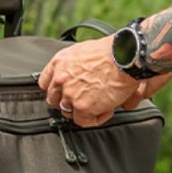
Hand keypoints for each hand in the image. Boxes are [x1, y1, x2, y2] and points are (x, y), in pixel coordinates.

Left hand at [37, 35, 154, 127]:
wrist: (126, 57)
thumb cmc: (112, 51)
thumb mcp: (84, 51)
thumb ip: (74, 66)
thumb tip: (79, 77)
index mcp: (60, 62)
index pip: (45, 82)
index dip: (56, 90)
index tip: (63, 92)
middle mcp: (61, 78)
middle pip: (54, 99)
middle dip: (68, 102)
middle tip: (83, 101)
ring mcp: (70, 94)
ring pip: (68, 112)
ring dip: (82, 110)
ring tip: (99, 104)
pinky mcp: (82, 107)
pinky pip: (83, 122)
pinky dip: (95, 119)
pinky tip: (106, 110)